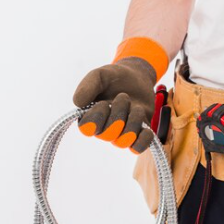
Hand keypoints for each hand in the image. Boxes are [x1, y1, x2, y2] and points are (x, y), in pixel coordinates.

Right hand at [72, 38, 168, 153]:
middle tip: (123, 96)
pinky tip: (145, 127)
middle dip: (118, 114)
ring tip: (136, 107)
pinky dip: (143, 139)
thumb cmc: (113, 77)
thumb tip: (77, 103)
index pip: (87, 128)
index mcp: (89, 116)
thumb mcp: (99, 75)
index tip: (103, 103)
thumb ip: (87, 86)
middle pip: (108, 135)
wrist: (136, 76)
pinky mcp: (137, 134)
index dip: (96, 118)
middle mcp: (103, 128)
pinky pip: (138, 147)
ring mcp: (121, 133)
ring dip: (133, 122)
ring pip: (123, 142)